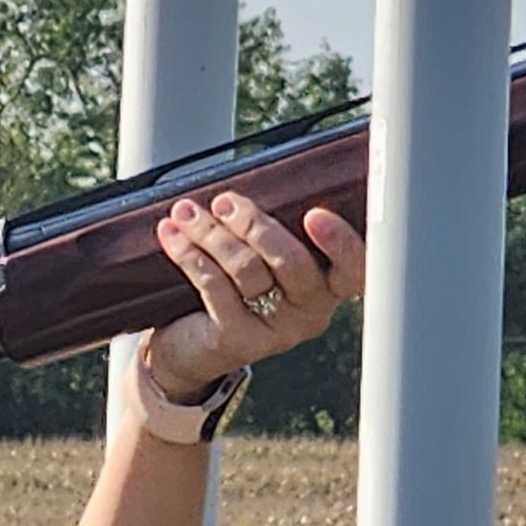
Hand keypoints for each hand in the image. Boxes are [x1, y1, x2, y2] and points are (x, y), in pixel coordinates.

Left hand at [146, 192, 365, 399]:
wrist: (191, 351)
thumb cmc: (234, 291)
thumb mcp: (265, 262)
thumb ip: (275, 230)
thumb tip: (262, 174)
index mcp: (328, 286)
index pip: (353, 268)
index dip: (341, 243)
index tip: (315, 214)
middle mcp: (309, 313)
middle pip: (291, 262)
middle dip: (253, 224)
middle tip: (224, 202)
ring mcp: (275, 331)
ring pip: (247, 270)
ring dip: (212, 233)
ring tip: (185, 211)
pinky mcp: (237, 341)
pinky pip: (214, 287)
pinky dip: (189, 254)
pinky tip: (172, 234)